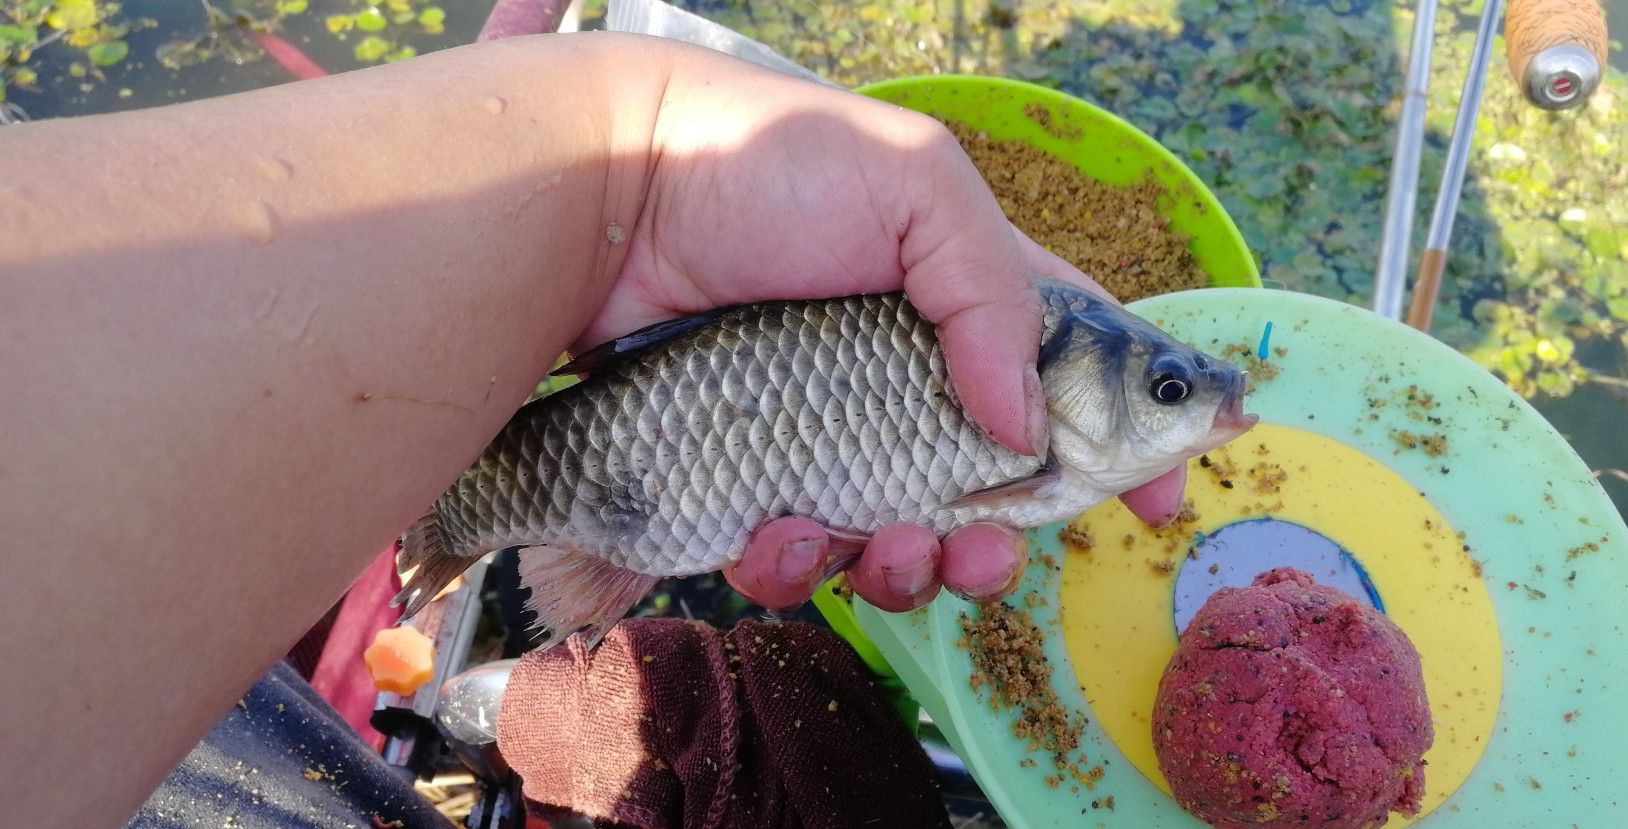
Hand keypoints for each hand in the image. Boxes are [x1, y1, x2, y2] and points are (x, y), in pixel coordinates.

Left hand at [580, 46, 1187, 612]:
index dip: (1124, 447)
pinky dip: (799, 565)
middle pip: (991, 492)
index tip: (1158, 504)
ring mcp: (826, 438)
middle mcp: (905, 381)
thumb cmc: (766, 165)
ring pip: (901, 545)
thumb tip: (1024, 431)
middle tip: (982, 544)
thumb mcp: (915, 185)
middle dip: (1001, 539)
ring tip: (886, 545)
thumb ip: (995, 297)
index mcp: (965, 302)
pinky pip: (797, 560)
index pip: (1074, 382)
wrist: (610, 199)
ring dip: (912, 570)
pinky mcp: (748, 483)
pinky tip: (774, 528)